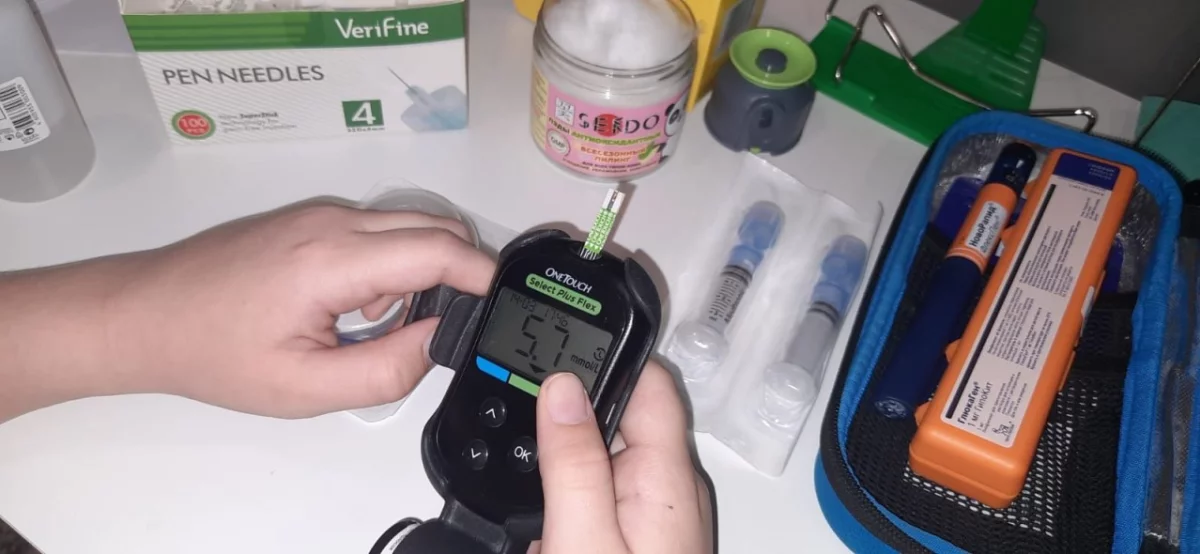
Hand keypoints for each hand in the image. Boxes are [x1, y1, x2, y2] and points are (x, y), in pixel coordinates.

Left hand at [108, 201, 494, 417]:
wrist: (145, 314)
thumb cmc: (214, 353)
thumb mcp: (304, 388)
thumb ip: (386, 371)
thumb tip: (442, 341)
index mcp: (333, 260)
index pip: (438, 249)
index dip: (484, 276)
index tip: (505, 306)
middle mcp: (332, 221)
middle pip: (435, 225)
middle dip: (460, 271)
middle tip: (445, 328)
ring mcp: (320, 214)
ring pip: (409, 226)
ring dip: (422, 269)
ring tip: (381, 327)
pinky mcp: (310, 218)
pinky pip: (378, 230)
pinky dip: (392, 263)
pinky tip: (356, 309)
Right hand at [530, 362, 713, 553]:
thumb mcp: (583, 539)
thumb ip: (573, 464)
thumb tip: (562, 388)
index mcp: (666, 476)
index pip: (649, 383)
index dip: (602, 359)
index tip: (551, 357)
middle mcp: (671, 487)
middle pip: (623, 417)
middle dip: (571, 421)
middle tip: (530, 446)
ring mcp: (658, 511)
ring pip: (609, 455)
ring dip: (569, 464)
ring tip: (540, 507)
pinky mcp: (643, 532)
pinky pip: (606, 490)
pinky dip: (574, 496)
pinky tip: (552, 529)